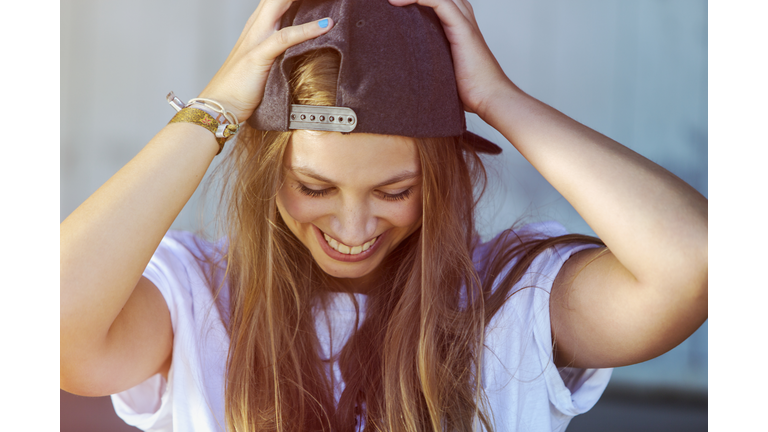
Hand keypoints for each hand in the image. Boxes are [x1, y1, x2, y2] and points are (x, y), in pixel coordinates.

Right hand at [198, 0, 333, 121]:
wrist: (219, 106)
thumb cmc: (240, 88)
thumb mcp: (263, 62)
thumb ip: (278, 51)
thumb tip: (302, 49)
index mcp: (256, 26)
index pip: (276, 2)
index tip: (318, 0)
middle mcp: (255, 27)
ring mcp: (256, 40)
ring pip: (279, 6)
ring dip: (303, 0)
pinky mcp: (259, 56)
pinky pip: (286, 37)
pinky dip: (308, 29)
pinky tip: (326, 25)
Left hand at [388, 0, 512, 116]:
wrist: (489, 99)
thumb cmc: (470, 91)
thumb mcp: (441, 71)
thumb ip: (428, 62)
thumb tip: (401, 71)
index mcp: (458, 26)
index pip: (436, 2)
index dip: (416, 0)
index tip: (390, 6)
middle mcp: (462, 19)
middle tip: (390, 2)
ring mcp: (464, 22)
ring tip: (391, 1)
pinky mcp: (463, 29)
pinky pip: (439, 2)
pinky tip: (398, 2)